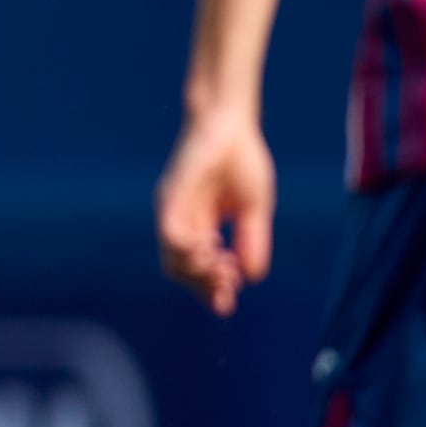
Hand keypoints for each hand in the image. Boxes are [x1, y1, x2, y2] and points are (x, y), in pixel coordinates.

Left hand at [155, 106, 275, 313]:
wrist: (230, 122)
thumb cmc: (242, 160)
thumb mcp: (254, 209)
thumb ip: (252, 241)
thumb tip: (253, 277)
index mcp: (201, 227)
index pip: (198, 270)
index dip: (211, 291)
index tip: (228, 304)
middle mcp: (183, 222)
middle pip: (181, 271)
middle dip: (205, 287)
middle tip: (228, 286)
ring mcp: (174, 211)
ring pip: (172, 259)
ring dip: (198, 273)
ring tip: (222, 267)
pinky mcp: (172, 196)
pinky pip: (171, 233)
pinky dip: (188, 250)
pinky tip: (210, 249)